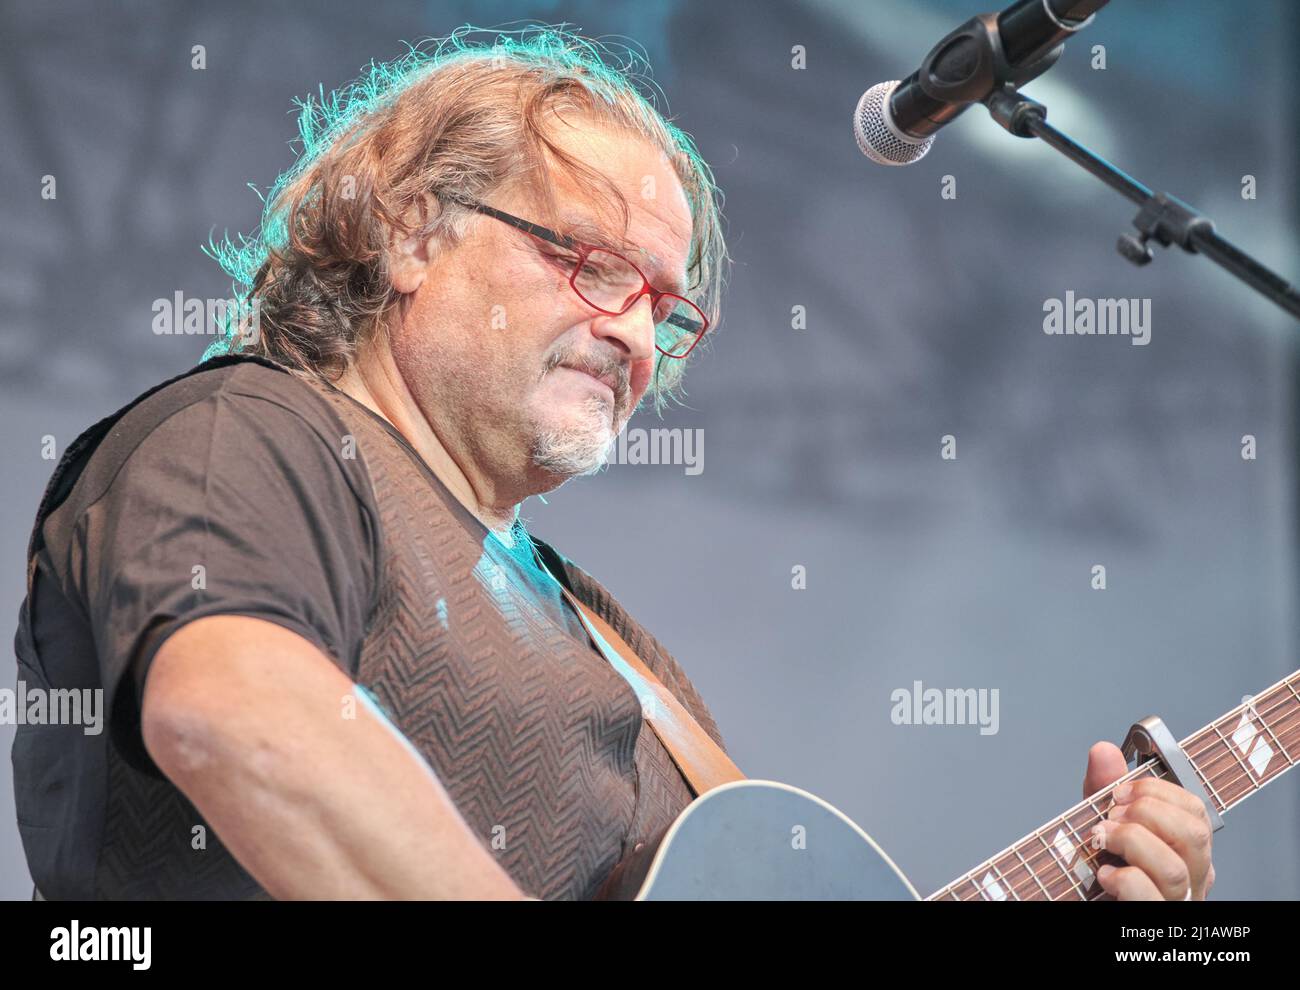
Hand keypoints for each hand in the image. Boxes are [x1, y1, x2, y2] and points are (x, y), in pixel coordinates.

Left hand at [1082, 741, 1215, 899]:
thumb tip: (1104, 750)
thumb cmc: (1098, 867)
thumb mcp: (1103, 821)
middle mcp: (1191, 879)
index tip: (1121, 791)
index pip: (1196, 811)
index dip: (1158, 792)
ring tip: (1102, 838)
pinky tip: (1103, 873)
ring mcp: (1174, 902)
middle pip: (1195, 835)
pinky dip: (1120, 877)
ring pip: (1173, 868)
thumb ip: (1104, 789)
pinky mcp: (1151, 916)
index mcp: (1188, 851)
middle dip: (1147, 812)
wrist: (1077, 899)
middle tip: (1112, 813)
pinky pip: (1148, 895)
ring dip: (1130, 841)